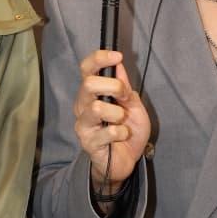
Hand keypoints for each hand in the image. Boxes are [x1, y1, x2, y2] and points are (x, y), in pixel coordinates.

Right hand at [74, 50, 150, 195]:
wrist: (126, 161)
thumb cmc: (127, 131)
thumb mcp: (133, 105)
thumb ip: (125, 87)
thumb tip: (118, 65)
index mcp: (92, 93)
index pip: (86, 69)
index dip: (99, 59)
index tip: (117, 56)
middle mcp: (83, 106)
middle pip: (89, 84)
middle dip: (114, 87)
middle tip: (125, 97)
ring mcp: (83, 125)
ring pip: (97, 108)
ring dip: (118, 114)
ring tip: (122, 122)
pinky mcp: (88, 143)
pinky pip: (109, 131)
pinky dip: (122, 133)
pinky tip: (122, 137)